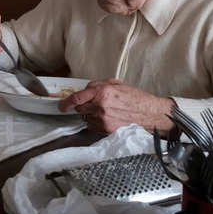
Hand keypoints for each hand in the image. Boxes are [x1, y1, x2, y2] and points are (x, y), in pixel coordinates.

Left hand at [58, 79, 174, 132]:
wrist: (151, 114)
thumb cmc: (136, 98)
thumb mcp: (116, 84)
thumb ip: (97, 85)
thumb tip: (85, 89)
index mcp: (102, 92)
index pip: (77, 98)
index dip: (66, 102)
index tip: (62, 105)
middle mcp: (101, 107)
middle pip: (79, 109)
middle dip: (82, 106)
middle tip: (92, 105)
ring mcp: (103, 120)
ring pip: (86, 118)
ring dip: (90, 115)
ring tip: (105, 112)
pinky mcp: (107, 129)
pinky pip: (93, 126)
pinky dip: (96, 122)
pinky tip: (108, 118)